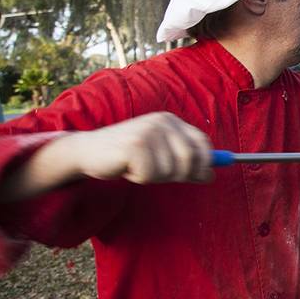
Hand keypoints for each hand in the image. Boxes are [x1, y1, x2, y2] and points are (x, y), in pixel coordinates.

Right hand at [65, 112, 213, 183]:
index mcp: (171, 121)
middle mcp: (162, 122)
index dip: (205, 162)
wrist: (88, 150)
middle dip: (177, 174)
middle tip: (156, 172)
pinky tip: (126, 167)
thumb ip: (185, 164)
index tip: (200, 175)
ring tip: (137, 166)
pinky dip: (139, 177)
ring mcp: (149, 132)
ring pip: (170, 171)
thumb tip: (211, 175)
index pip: (203, 142)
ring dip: (154, 176)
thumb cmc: (127, 155)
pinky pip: (150, 174)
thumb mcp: (161, 157)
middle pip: (190, 159)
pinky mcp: (135, 145)